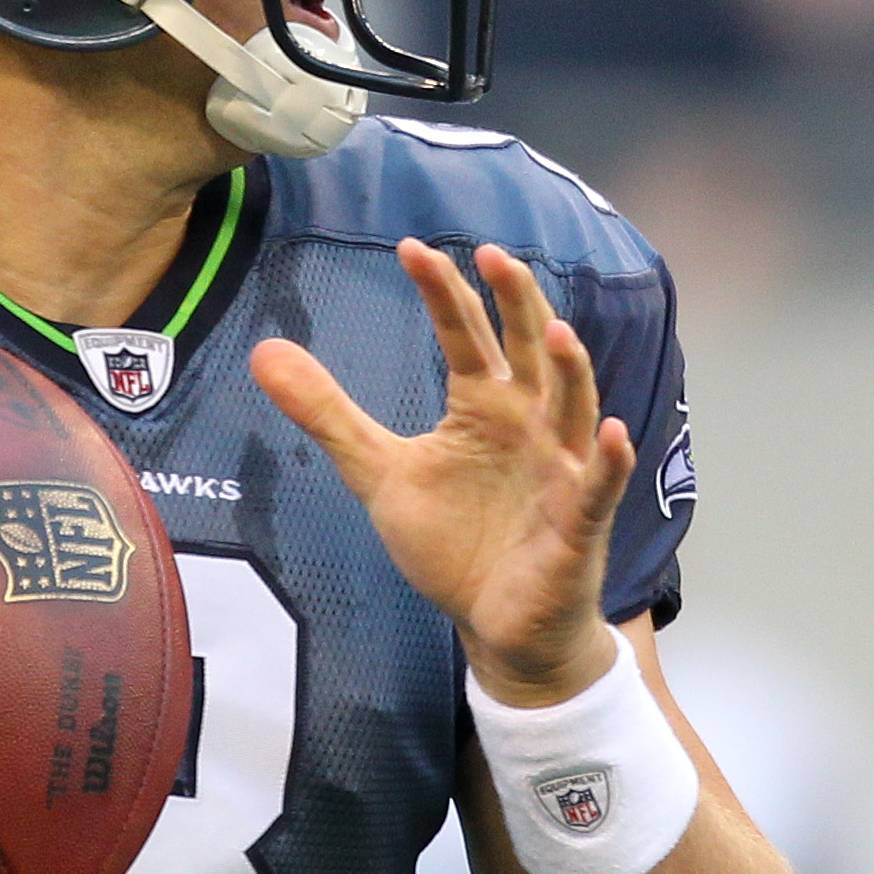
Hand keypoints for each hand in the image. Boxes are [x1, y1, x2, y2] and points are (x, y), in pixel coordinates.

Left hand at [250, 242, 632, 704]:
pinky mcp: (577, 523)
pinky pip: (598, 486)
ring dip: (569, 369)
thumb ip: (329, 415)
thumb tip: (264, 353)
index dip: (442, 293)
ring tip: (554, 332)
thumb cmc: (453, 544)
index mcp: (482, 406)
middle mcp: (528, 424)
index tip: (410, 248)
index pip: (465, 335)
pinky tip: (609, 431)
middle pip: (527, 350)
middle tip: (494, 253)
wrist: (494, 624)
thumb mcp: (378, 474)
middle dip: (516, 303)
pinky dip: (607, 459)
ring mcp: (559, 469)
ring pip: (572, 406)